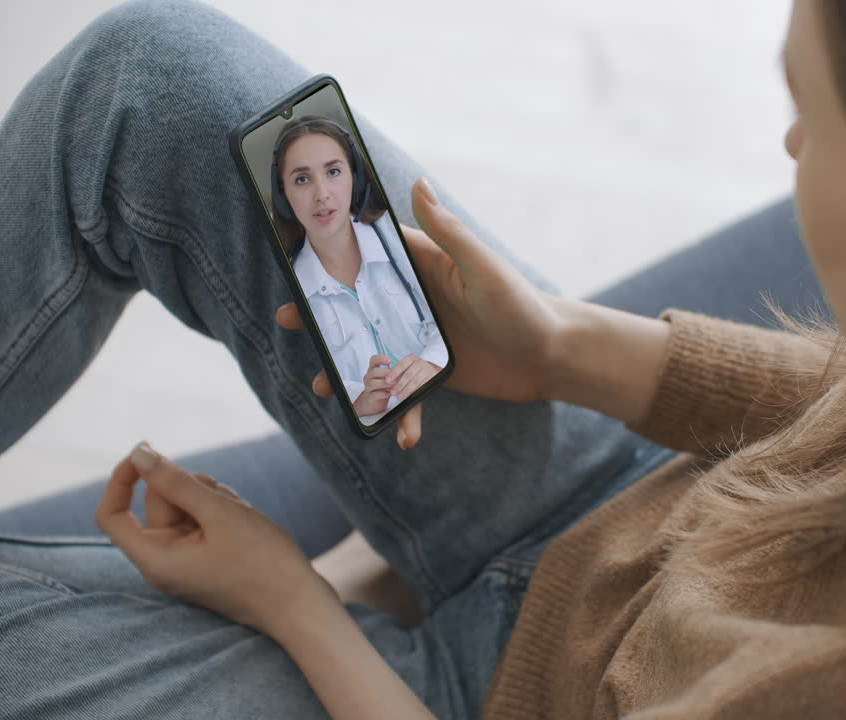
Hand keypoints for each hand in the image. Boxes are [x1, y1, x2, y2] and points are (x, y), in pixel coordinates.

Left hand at [96, 442, 336, 635]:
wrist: (301, 604)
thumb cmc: (261, 562)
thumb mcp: (219, 513)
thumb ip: (176, 481)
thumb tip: (139, 453)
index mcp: (155, 559)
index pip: (112, 514)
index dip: (122, 479)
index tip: (147, 452)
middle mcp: (165, 563)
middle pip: (157, 504)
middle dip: (188, 487)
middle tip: (222, 497)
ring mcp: (187, 561)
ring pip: (185, 508)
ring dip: (210, 498)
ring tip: (241, 515)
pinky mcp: (207, 558)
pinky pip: (202, 521)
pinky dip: (221, 511)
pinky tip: (246, 520)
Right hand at [276, 178, 562, 447]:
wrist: (555, 356)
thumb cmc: (523, 304)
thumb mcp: (483, 267)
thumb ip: (449, 231)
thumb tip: (419, 182)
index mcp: (424, 269)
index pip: (370, 255)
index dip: (332, 255)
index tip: (296, 260)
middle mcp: (417, 303)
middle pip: (359, 308)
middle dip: (323, 316)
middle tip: (291, 321)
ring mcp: (423, 341)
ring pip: (373, 355)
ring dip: (348, 373)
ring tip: (326, 387)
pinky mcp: (435, 375)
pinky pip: (406, 395)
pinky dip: (401, 415)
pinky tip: (401, 436)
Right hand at [353, 354, 393, 415]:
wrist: (375, 401)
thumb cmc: (384, 387)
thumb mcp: (389, 377)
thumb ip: (394, 372)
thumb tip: (405, 369)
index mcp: (374, 369)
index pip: (373, 360)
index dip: (381, 358)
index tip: (390, 360)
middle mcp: (369, 377)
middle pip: (374, 371)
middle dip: (387, 374)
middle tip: (397, 377)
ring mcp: (368, 387)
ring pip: (373, 383)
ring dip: (385, 384)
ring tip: (394, 386)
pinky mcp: (369, 397)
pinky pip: (374, 394)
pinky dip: (382, 394)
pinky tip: (389, 394)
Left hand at [383, 354, 440, 400]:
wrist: (428, 371)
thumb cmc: (413, 370)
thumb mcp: (405, 368)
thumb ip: (397, 372)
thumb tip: (387, 380)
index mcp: (412, 358)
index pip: (402, 364)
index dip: (394, 373)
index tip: (387, 380)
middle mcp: (420, 362)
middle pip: (409, 374)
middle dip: (400, 384)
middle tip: (393, 392)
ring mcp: (427, 370)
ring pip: (416, 381)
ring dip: (406, 390)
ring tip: (399, 396)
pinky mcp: (432, 378)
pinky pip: (423, 386)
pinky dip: (415, 391)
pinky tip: (409, 396)